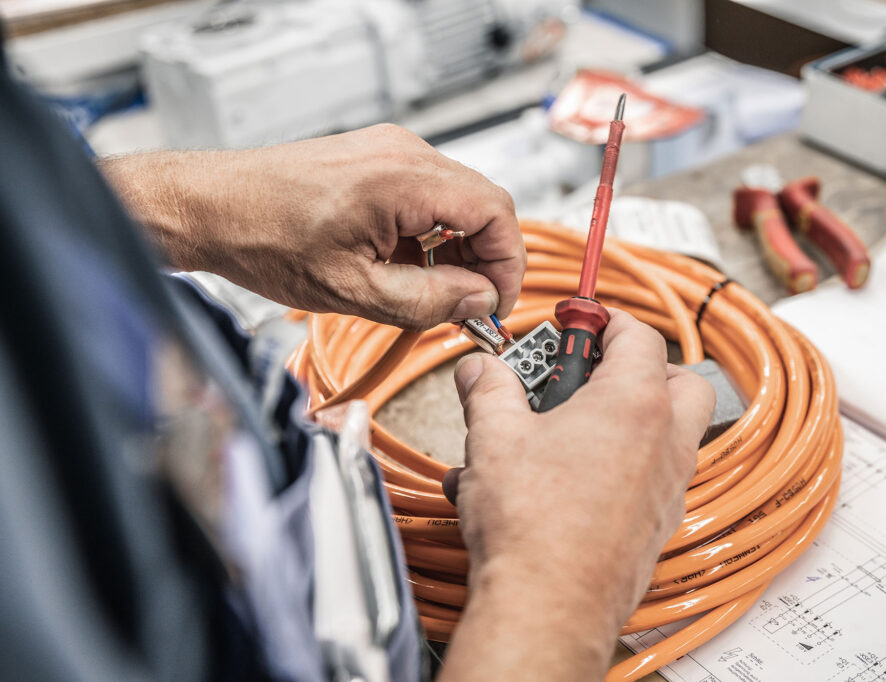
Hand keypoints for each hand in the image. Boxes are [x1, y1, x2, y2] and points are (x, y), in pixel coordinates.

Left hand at [99, 124, 524, 329]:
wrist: (209, 206)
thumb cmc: (262, 237)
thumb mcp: (353, 289)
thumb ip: (428, 301)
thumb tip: (478, 302)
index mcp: (404, 180)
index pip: (495, 214)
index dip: (507, 265)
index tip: (495, 303)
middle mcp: (404, 154)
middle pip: (483, 204)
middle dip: (487, 260)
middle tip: (472, 305)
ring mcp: (389, 152)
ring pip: (458, 200)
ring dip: (460, 248)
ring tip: (438, 292)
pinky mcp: (375, 159)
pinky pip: (427, 195)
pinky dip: (432, 234)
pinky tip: (411, 266)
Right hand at [439, 309, 714, 680]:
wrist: (549, 605)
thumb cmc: (534, 525)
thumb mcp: (494, 436)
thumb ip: (489, 390)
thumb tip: (480, 371)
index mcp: (635, 403)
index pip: (637, 334)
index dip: (603, 319)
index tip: (577, 321)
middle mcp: (665, 442)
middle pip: (678, 379)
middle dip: (638, 368)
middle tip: (589, 374)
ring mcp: (668, 487)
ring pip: (668, 432)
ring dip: (624, 421)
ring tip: (563, 432)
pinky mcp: (656, 524)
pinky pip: (649, 479)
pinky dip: (617, 467)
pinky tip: (561, 483)